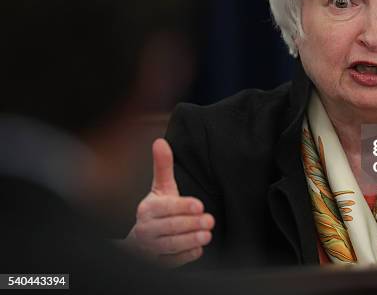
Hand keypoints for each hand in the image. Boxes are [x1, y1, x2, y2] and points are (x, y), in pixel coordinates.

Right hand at [124, 138, 214, 266]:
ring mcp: (151, 247)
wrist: (139, 239)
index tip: (199, 205)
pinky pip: (172, 261)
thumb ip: (163, 166)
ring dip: (191, 240)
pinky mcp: (158, 262)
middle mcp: (147, 229)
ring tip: (207, 235)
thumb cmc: (156, 210)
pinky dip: (186, 255)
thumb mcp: (160, 188)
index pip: (166, 208)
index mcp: (148, 209)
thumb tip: (160, 142)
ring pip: (172, 245)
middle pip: (171, 227)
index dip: (183, 206)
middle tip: (210, 220)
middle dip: (192, 224)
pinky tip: (197, 249)